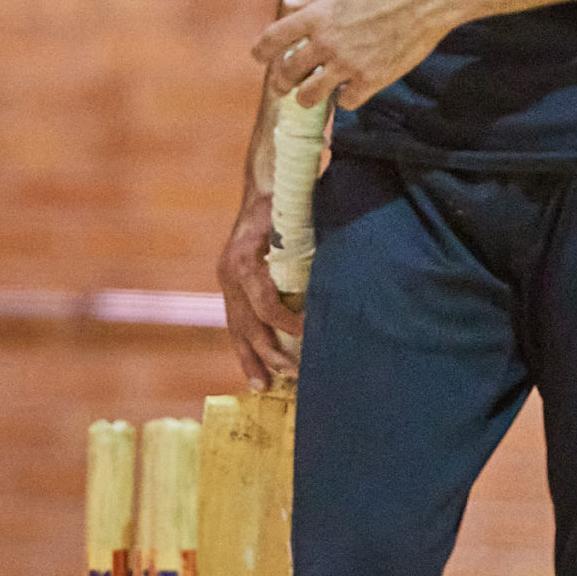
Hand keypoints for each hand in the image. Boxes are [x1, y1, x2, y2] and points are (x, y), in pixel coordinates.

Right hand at [218, 171, 301, 389]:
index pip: (264, 304)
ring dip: (252, 359)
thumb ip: (314, 246)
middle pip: (247, 325)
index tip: (311, 333)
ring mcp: (226, 282)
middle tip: (295, 374)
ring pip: (236, 329)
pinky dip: (245, 348)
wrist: (263, 188)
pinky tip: (254, 373)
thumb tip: (351, 268)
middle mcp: (229, 273)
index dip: (287, 323)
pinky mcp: (230, 288)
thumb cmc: (286, 204)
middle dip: (270, 353)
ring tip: (265, 387)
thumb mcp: (298, 219)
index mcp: (243, 259)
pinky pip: (235, 324)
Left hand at [252, 0, 453, 107]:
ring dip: (305, 98)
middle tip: (280, 87)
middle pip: (288, 71)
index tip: (258, 57)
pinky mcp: (371, 80)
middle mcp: (327, 42)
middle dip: (279, 82)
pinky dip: (345, 99)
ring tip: (307, 98)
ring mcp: (348, 64)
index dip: (261, 50)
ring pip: (311, 95)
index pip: (275, 37)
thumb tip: (288, 2)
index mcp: (318, 15)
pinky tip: (349, 92)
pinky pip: (347, 101)